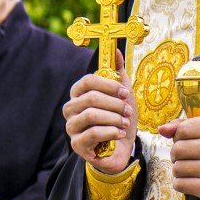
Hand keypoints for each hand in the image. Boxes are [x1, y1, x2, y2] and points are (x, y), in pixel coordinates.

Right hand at [64, 50, 136, 173]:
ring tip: (125, 123)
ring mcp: (72, 127)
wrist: (122, 147)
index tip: (125, 93)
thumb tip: (116, 51)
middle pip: (91, 98)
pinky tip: (119, 133)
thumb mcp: (123, 94)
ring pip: (91, 115)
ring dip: (114, 118)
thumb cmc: (119, 118)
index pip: (87, 81)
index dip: (108, 85)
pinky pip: (93, 133)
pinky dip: (111, 132)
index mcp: (79, 94)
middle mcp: (71, 109)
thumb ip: (118, 73)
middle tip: (128, 111)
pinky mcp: (77, 144)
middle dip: (115, 104)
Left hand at [159, 115, 199, 199]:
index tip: (190, 144)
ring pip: (178, 167)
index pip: (184, 128)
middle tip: (190, 161)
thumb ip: (184, 127)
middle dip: (178, 156)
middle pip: (178, 148)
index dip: (180, 138)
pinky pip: (181, 184)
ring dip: (180, 172)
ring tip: (194, 173)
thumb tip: (163, 129)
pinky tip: (194, 184)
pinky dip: (182, 185)